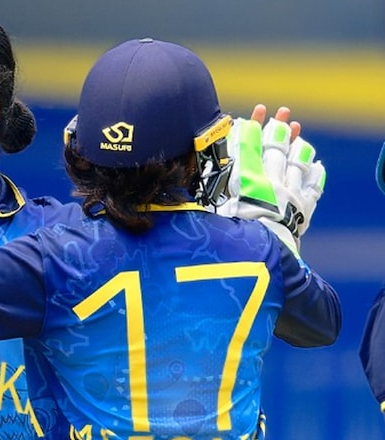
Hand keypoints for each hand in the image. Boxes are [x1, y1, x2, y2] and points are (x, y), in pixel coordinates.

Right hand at [216, 108, 324, 252]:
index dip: (251, 130)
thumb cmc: (231, 241)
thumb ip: (205, 188)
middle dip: (278, 131)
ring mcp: (292, 198)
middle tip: (283, 114)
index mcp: (249, 184)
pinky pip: (313, 189)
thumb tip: (184, 175)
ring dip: (298, 147)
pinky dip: (315, 175)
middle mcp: (272, 186)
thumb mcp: (212, 213)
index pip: (250, 149)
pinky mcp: (304, 213)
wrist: (261, 264)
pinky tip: (316, 166)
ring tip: (299, 131)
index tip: (253, 114)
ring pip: (298, 164)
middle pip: (277, 151)